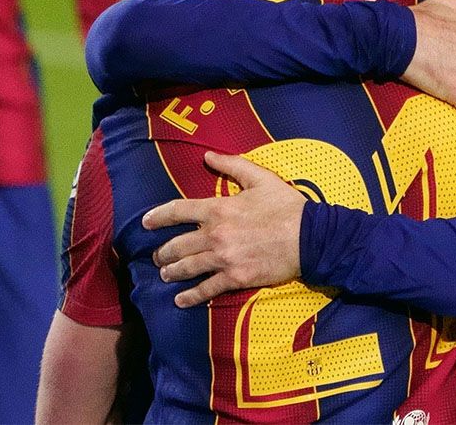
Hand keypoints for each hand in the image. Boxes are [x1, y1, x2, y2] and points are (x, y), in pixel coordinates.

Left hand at [141, 151, 305, 307]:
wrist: (309, 238)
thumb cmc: (286, 206)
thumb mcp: (260, 178)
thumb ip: (231, 165)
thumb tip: (208, 155)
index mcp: (218, 209)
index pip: (177, 211)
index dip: (157, 216)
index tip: (145, 222)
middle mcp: (215, 234)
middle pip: (177, 245)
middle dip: (163, 251)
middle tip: (157, 256)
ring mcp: (223, 258)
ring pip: (187, 268)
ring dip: (171, 272)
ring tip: (164, 274)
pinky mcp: (235, 278)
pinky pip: (206, 289)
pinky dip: (190, 296)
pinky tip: (180, 300)